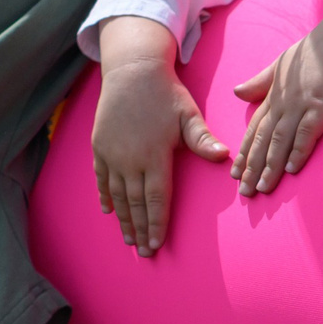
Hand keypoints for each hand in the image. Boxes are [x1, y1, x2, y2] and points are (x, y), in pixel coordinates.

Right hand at [91, 17, 227, 254]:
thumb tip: (223, 157)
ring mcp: (111, 154)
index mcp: (154, 155)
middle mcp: (130, 159)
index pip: (156, 199)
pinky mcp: (99, 146)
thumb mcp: (188, 114)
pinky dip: (106, 196)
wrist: (131, 70)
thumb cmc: (165, 93)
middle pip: (135, 203)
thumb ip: (202, 139)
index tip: (157, 245)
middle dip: (140, 229)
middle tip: (143, 253)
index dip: (156, 224)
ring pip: (117, 195)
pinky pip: (101, 178)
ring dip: (123, 219)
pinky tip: (109, 212)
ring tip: (128, 240)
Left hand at [231, 21, 322, 197]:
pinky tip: (291, 169)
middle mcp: (283, 102)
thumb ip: (261, 81)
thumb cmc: (319, 49)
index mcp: (275, 94)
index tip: (235, 174)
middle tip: (244, 192)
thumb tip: (237, 91)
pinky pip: (307, 133)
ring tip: (263, 188)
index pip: (254, 129)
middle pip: (262, 140)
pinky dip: (298, 151)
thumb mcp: (283, 63)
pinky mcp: (322, 105)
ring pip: (280, 141)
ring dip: (270, 166)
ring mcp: (301, 104)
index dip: (244, 153)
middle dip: (252, 167)